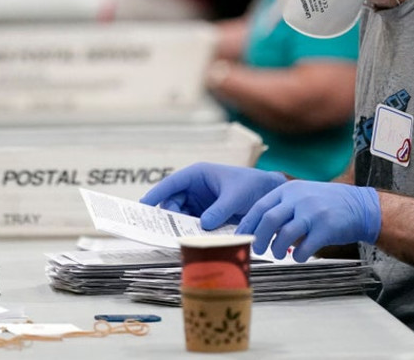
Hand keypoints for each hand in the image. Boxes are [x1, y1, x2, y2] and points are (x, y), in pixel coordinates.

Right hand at [140, 163, 285, 229]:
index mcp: (198, 174)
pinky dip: (192, 231)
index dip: (157, 193)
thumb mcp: (235, 196)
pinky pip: (193, 224)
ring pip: (181, 215)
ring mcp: (200, 202)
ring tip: (180, 237)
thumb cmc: (252, 186)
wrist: (269, 194)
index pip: (172, 183)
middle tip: (166, 230)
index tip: (144, 204)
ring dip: (180, 225)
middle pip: (173, 202)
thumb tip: (203, 225)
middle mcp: (195, 188)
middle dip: (169, 215)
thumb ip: (220, 209)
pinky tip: (192, 239)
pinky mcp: (206, 215)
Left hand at [236, 181, 380, 261]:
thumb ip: (282, 207)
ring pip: (284, 234)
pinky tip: (299, 257)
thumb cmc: (326, 204)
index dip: (248, 223)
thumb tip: (257, 228)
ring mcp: (313, 213)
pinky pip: (305, 247)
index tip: (240, 236)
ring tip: (278, 254)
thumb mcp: (302, 195)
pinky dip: (298, 256)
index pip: (260, 206)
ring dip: (276, 249)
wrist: (360, 206)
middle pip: (268, 220)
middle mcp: (299, 199)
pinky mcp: (326, 228)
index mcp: (289, 190)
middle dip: (258, 238)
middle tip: (256, 249)